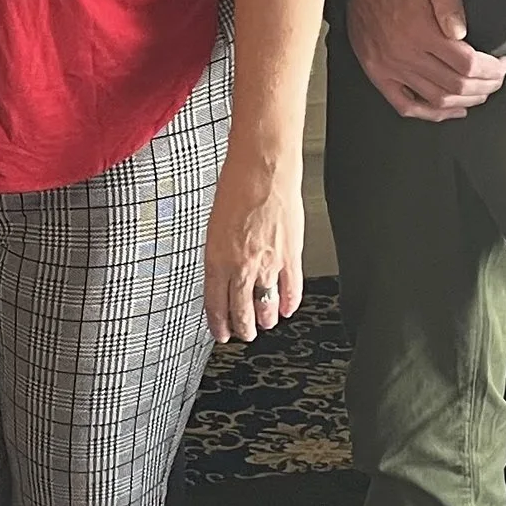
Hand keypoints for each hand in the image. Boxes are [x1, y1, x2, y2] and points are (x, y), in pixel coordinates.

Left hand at [204, 156, 304, 345]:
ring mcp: (268, 264)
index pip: (215, 304)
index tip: (220, 333)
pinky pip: (291, 289)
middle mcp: (241, 266)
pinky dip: (288, 303)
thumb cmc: (236, 187)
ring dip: (264, 320)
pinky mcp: (291, 256)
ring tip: (264, 325)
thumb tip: (222, 273)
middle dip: (241, 328)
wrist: (263, 170)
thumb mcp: (214, 226)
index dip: (218, 324)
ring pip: (266, 306)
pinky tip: (286, 309)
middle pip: (241, 311)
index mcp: (217, 259)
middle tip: (242, 334)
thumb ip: (219, 254)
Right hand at [346, 0, 505, 121]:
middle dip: (487, 86)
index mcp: (420, 31)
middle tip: (499, 78)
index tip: (504, 64)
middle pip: (457, 85)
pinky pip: (407, 106)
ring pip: (438, 100)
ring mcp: (390, 69)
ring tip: (482, 91)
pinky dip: (432, 114)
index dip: (493, 69)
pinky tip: (452, 109)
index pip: (468, 64)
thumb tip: (461, 32)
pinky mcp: (379, 75)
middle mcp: (405, 55)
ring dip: (467, 100)